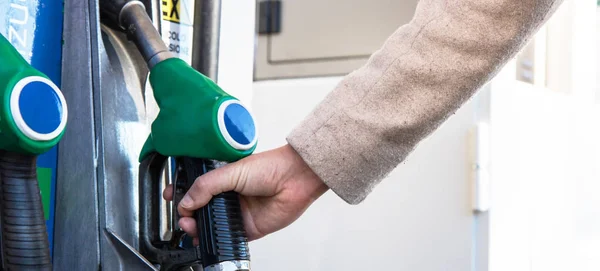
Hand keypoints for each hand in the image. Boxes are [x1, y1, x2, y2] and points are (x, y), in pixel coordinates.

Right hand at [163, 144, 328, 240]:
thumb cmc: (270, 167)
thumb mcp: (232, 171)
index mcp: (222, 177)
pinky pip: (227, 238)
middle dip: (187, 214)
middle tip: (184, 216)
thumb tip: (186, 200)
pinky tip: (206, 239)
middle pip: (200, 209)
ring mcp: (237, 212)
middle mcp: (228, 195)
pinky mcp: (248, 228)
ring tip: (192, 227)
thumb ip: (206, 186)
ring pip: (210, 225)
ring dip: (197, 228)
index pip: (195, 187)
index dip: (181, 192)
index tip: (170, 196)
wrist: (295, 179)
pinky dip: (215, 241)